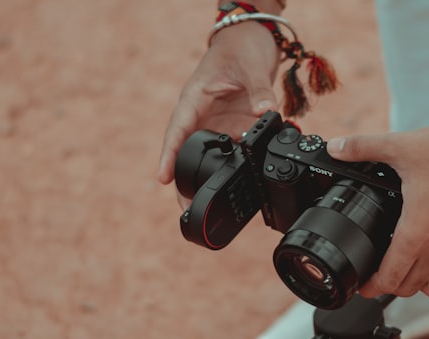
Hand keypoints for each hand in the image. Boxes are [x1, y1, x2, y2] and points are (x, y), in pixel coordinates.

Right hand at [157, 23, 280, 188]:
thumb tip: (266, 110)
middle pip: (190, 152)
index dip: (169, 156)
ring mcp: (219, 123)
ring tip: (210, 203)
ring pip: (212, 156)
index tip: (163, 178)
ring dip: (214, 178)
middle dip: (186, 180)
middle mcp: (203, 115)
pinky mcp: (236, 126)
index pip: (177, 131)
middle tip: (184, 208)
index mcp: (194, 99)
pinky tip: (249, 181)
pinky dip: (243, 164)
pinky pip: (237, 149)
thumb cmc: (241, 47)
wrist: (254, 40)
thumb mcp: (250, 66)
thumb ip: (259, 89)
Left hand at [327, 124, 428, 299]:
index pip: (389, 280)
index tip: (361, 283)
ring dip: (414, 285)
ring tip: (401, 271)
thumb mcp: (400, 147)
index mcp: (416, 234)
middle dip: (387, 286)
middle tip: (374, 276)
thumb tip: (336, 146)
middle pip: (407, 289)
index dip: (370, 286)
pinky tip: (427, 258)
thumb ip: (363, 147)